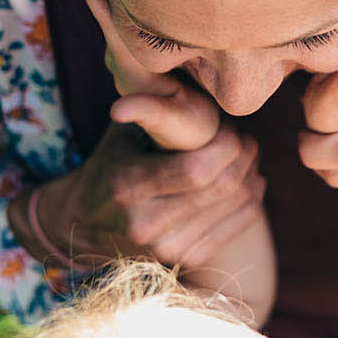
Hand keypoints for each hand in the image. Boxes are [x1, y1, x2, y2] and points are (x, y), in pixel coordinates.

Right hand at [32, 120, 265, 271]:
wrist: (86, 222)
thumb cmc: (114, 163)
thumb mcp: (124, 132)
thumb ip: (149, 108)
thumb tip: (159, 77)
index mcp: (127, 185)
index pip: (198, 169)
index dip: (226, 145)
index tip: (227, 129)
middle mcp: (145, 224)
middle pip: (223, 186)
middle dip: (243, 154)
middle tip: (241, 138)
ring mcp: (166, 249)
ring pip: (237, 203)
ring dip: (251, 173)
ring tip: (244, 155)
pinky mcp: (186, 260)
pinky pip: (240, 223)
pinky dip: (252, 198)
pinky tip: (248, 180)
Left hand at [88, 0, 221, 152]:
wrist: (186, 129)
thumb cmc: (189, 126)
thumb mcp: (177, 123)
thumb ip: (149, 113)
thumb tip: (116, 112)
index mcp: (132, 75)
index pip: (118, 40)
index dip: (105, 12)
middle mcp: (121, 57)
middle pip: (108, 17)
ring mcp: (124, 46)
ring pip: (113, 9)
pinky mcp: (131, 38)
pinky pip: (123, 7)